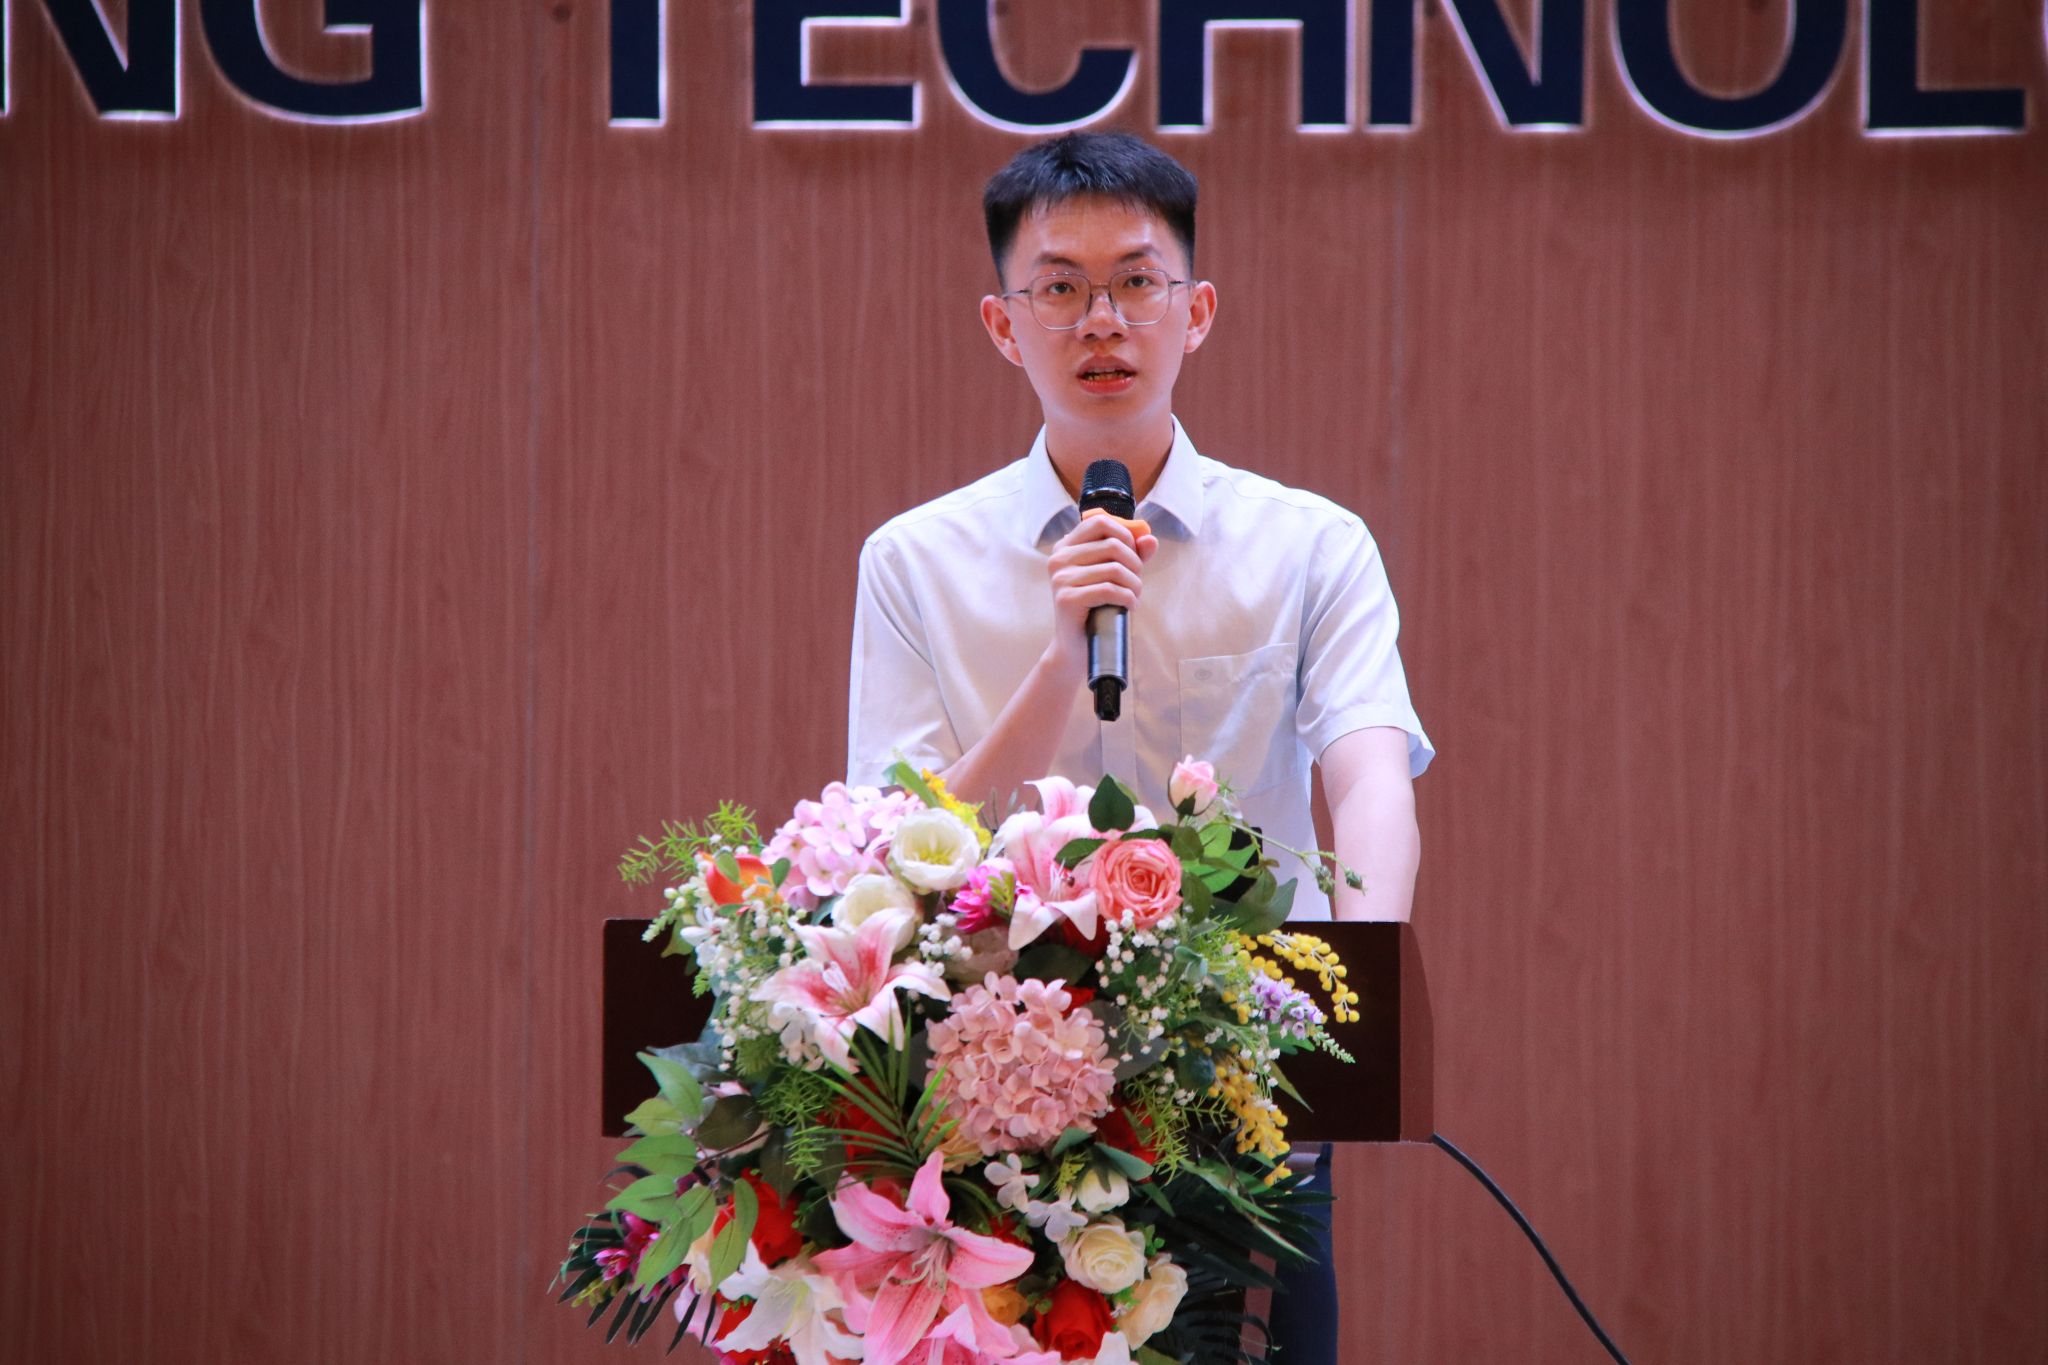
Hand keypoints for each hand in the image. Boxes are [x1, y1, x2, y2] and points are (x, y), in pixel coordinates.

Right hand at [1042, 515, 1158, 673]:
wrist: (1076, 646)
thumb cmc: (1097, 606)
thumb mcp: (1114, 574)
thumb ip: (1132, 554)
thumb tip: (1151, 540)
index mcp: (1066, 547)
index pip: (1100, 522)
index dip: (1125, 535)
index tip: (1133, 555)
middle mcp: (1059, 559)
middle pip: (1112, 545)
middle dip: (1135, 564)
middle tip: (1136, 582)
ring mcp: (1061, 579)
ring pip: (1114, 569)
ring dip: (1134, 584)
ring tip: (1134, 596)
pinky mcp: (1067, 599)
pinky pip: (1109, 590)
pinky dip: (1128, 598)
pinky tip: (1130, 606)